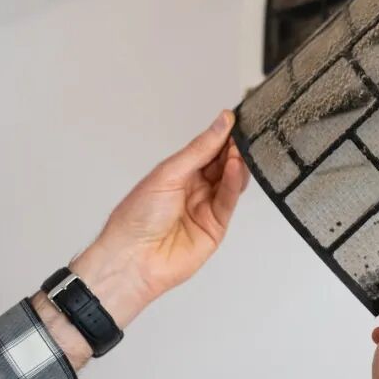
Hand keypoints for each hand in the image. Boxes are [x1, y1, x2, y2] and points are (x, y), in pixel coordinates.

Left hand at [33, 110, 249, 367]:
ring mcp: (208, 206)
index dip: (222, 134)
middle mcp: (196, 187)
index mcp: (179, 172)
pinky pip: (230, 199)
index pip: (208, 148)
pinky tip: (236, 167)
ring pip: (231, 179)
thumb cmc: (137, 216)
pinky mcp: (218, 225)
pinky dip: (235, 182)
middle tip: (246, 132)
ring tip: (241, 149)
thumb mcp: (168, 173)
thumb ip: (200, 148)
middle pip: (223, 162)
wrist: (131, 260)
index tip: (236, 118)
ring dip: (237, 163)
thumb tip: (223, 120)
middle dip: (234, 147)